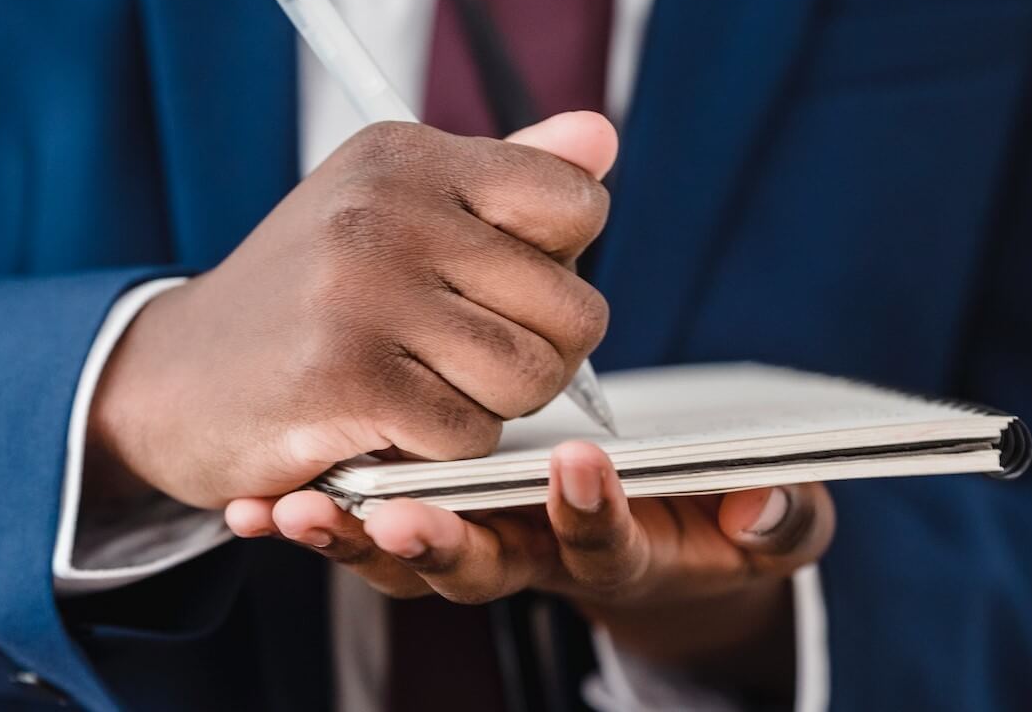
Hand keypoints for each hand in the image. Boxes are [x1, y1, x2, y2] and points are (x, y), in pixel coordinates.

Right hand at [87, 113, 616, 508]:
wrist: (172, 377)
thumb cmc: (311, 293)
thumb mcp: (398, 209)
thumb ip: (506, 179)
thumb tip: (602, 137)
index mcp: (409, 156)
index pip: (577, 205)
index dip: (561, 264)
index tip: (499, 283)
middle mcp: (386, 209)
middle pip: (575, 309)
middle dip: (538, 354)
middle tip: (465, 356)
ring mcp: (361, 289)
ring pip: (530, 377)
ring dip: (490, 406)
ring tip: (423, 383)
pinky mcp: (343, 375)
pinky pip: (469, 435)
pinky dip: (439, 447)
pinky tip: (384, 419)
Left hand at [226, 442, 834, 695]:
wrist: (658, 528)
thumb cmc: (711, 514)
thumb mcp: (760, 519)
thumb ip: (776, 515)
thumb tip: (765, 503)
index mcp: (614, 550)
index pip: (602, 541)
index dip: (594, 511)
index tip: (583, 464)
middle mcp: (534, 555)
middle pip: (480, 568)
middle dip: (439, 549)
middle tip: (398, 522)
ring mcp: (477, 538)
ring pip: (407, 557)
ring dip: (352, 537)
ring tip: (297, 512)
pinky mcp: (431, 512)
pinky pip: (363, 526)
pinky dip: (312, 519)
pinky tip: (256, 505)